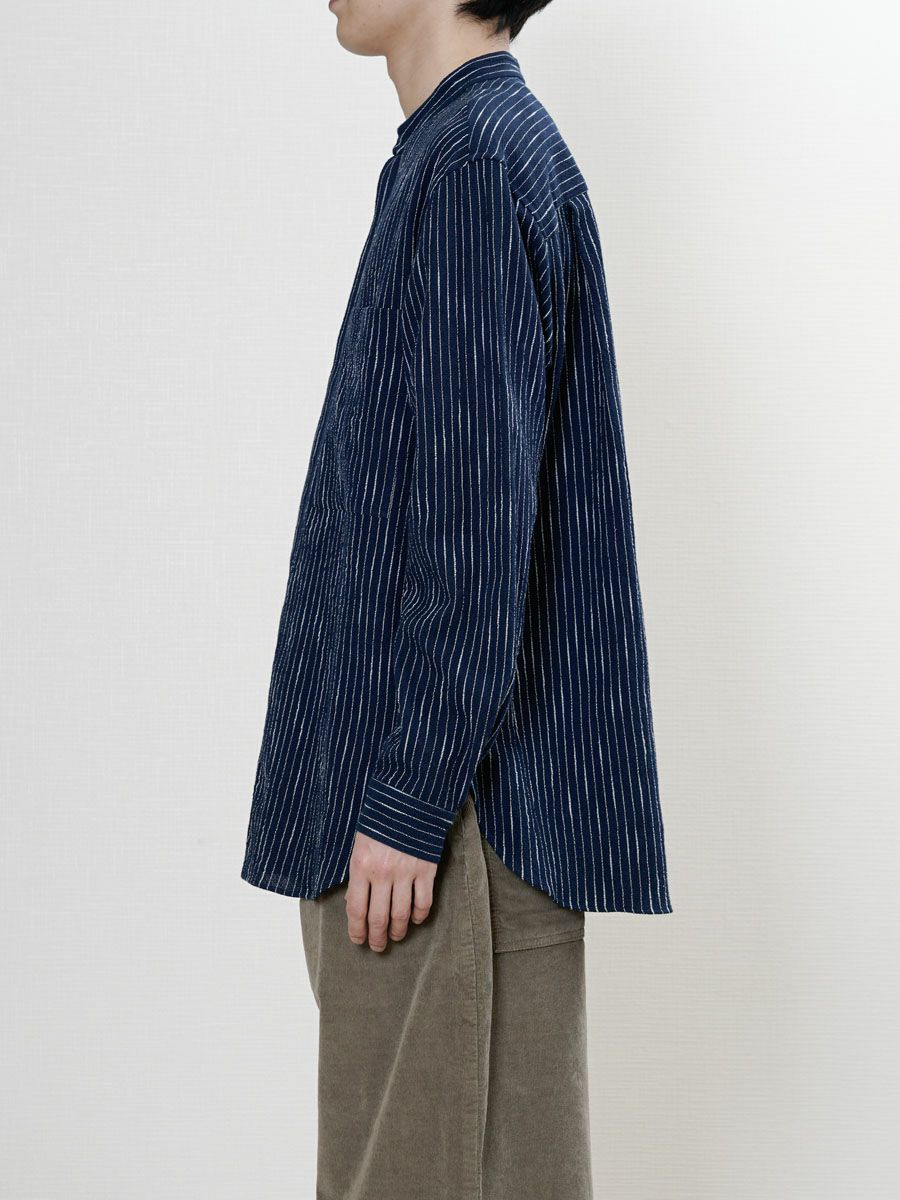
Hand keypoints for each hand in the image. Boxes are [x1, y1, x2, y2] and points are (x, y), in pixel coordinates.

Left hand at [346, 832, 436, 950]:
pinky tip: (415, 919)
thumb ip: (358, 874)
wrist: (409, 799)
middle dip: (376, 937)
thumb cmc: (379, 821)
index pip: (356, 909)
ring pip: (401, 915)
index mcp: (361, 866)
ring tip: (395, 936)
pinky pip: (423, 902)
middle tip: (377, 946)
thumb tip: (355, 903)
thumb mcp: (359, 844)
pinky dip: (419, 915)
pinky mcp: (426, 869)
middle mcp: (382, 873)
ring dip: (397, 931)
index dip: (356, 929)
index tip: (358, 939)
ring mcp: (406, 872)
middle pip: (378, 918)